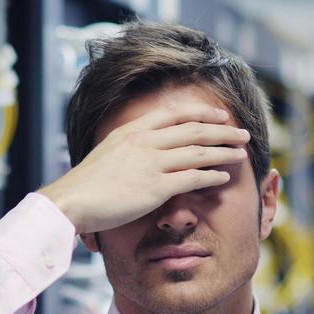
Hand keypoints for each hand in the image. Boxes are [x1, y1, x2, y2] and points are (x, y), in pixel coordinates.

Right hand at [39, 104, 248, 234]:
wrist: (71, 201)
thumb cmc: (85, 184)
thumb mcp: (107, 153)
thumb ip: (129, 148)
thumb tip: (144, 152)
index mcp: (132, 130)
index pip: (175, 113)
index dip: (202, 112)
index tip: (220, 115)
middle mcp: (145, 141)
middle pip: (194, 129)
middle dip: (222, 129)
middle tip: (241, 132)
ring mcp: (152, 163)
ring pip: (199, 150)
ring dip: (224, 150)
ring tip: (240, 152)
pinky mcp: (156, 187)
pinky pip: (193, 177)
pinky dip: (212, 175)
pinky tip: (224, 177)